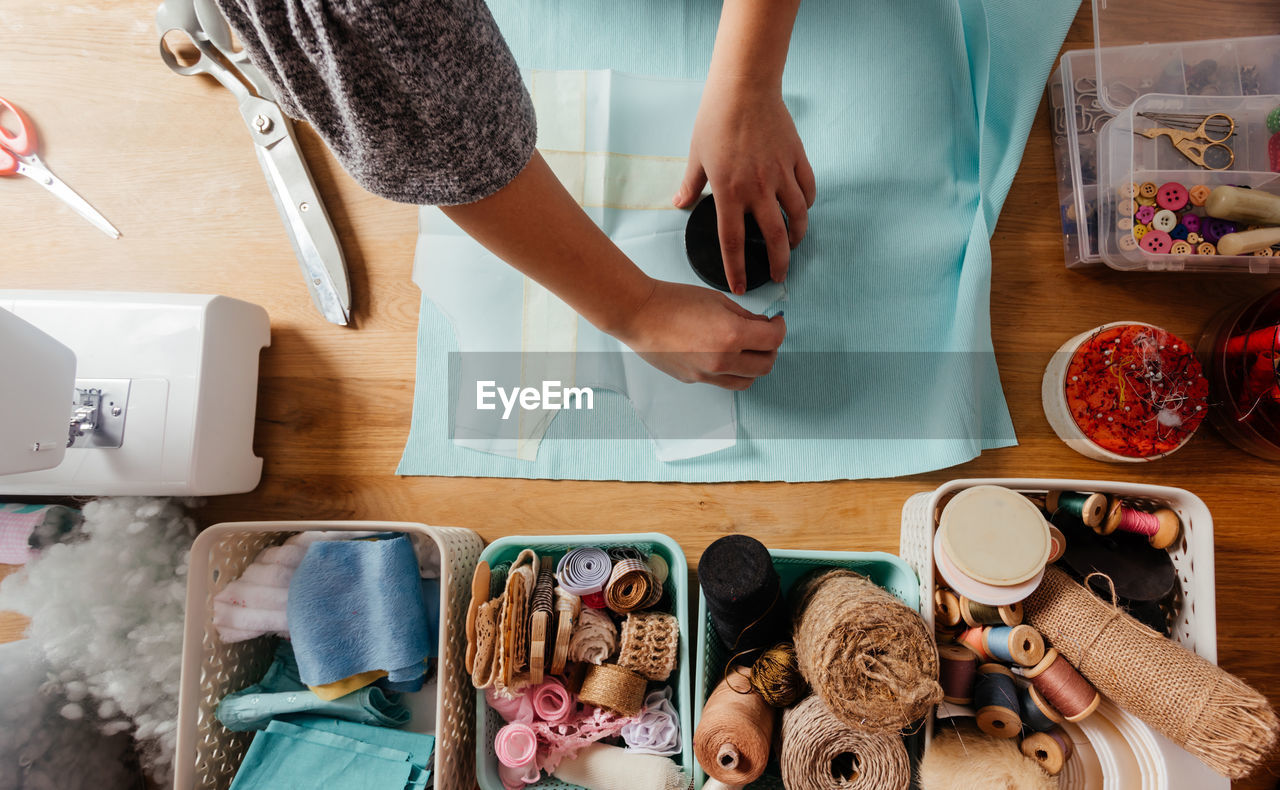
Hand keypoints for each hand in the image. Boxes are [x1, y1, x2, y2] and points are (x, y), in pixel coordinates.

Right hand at [613, 279, 785, 389]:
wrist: (640, 314)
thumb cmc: (673, 301)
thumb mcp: (718, 300)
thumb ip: (745, 317)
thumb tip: (761, 326)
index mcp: (731, 336)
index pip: (773, 340)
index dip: (780, 329)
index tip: (776, 323)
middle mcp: (722, 360)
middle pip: (765, 365)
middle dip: (771, 349)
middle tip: (765, 336)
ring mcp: (707, 374)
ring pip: (747, 381)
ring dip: (753, 366)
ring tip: (746, 349)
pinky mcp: (694, 380)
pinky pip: (723, 381)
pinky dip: (731, 370)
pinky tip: (723, 353)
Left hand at [674, 80, 815, 293]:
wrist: (744, 87)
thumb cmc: (716, 118)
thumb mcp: (696, 154)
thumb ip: (690, 185)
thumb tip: (678, 204)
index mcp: (729, 193)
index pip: (733, 242)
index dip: (737, 269)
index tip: (741, 287)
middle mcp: (758, 189)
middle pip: (774, 238)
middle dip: (777, 264)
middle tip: (777, 276)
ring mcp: (781, 174)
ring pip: (798, 216)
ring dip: (797, 236)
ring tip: (792, 246)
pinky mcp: (796, 158)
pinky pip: (807, 189)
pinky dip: (807, 205)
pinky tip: (802, 211)